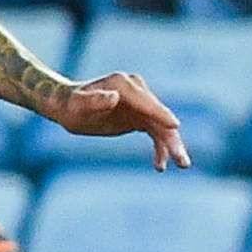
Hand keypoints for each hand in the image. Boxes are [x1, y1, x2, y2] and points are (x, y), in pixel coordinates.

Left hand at [45, 71, 189, 168]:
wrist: (69, 106)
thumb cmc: (71, 105)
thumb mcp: (78, 104)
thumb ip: (94, 100)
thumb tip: (113, 97)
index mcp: (124, 85)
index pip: (147, 102)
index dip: (161, 115)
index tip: (175, 126)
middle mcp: (138, 92)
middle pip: (160, 116)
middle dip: (171, 137)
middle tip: (181, 159)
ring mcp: (142, 104)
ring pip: (163, 127)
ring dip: (172, 145)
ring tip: (182, 165)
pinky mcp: (142, 116)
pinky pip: (157, 132)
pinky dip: (161, 148)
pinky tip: (160, 165)